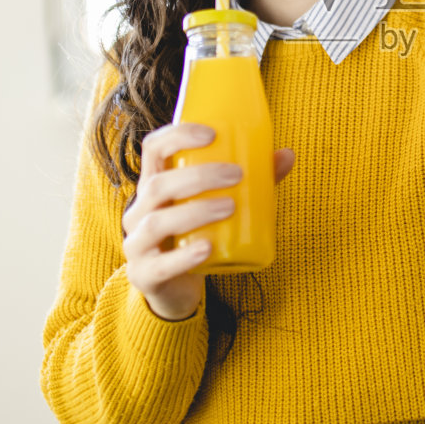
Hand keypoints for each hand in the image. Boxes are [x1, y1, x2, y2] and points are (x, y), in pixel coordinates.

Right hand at [121, 123, 296, 321]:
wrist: (176, 289)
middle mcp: (138, 212)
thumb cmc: (196, 236)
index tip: (212, 134)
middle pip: (156, 185)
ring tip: (230, 206)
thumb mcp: (217, 206)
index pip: (153, 149)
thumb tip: (286, 155)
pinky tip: (207, 248)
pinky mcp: (144, 276)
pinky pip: (161, 265)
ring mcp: (137, 245)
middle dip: (198, 176)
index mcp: (153, 187)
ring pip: (157, 223)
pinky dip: (184, 256)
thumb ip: (251, 183)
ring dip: (195, 210)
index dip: (177, 135)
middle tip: (236, 174)